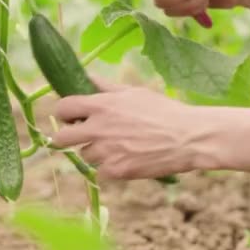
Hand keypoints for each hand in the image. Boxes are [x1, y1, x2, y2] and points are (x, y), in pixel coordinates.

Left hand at [51, 80, 219, 179]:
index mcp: (101, 105)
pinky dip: (110, 168)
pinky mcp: (116, 171)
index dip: (65, 113)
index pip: (63, 108)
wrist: (189, 137)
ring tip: (117, 147)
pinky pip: (100, 172)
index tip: (72, 117)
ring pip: (84, 156)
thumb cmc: (164, 111)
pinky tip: (126, 159)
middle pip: (61, 139)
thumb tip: (87, 76)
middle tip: (80, 137)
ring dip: (95, 152)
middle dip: (66, 138)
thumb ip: (105, 86)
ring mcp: (106, 152)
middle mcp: (98, 128)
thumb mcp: (134, 92)